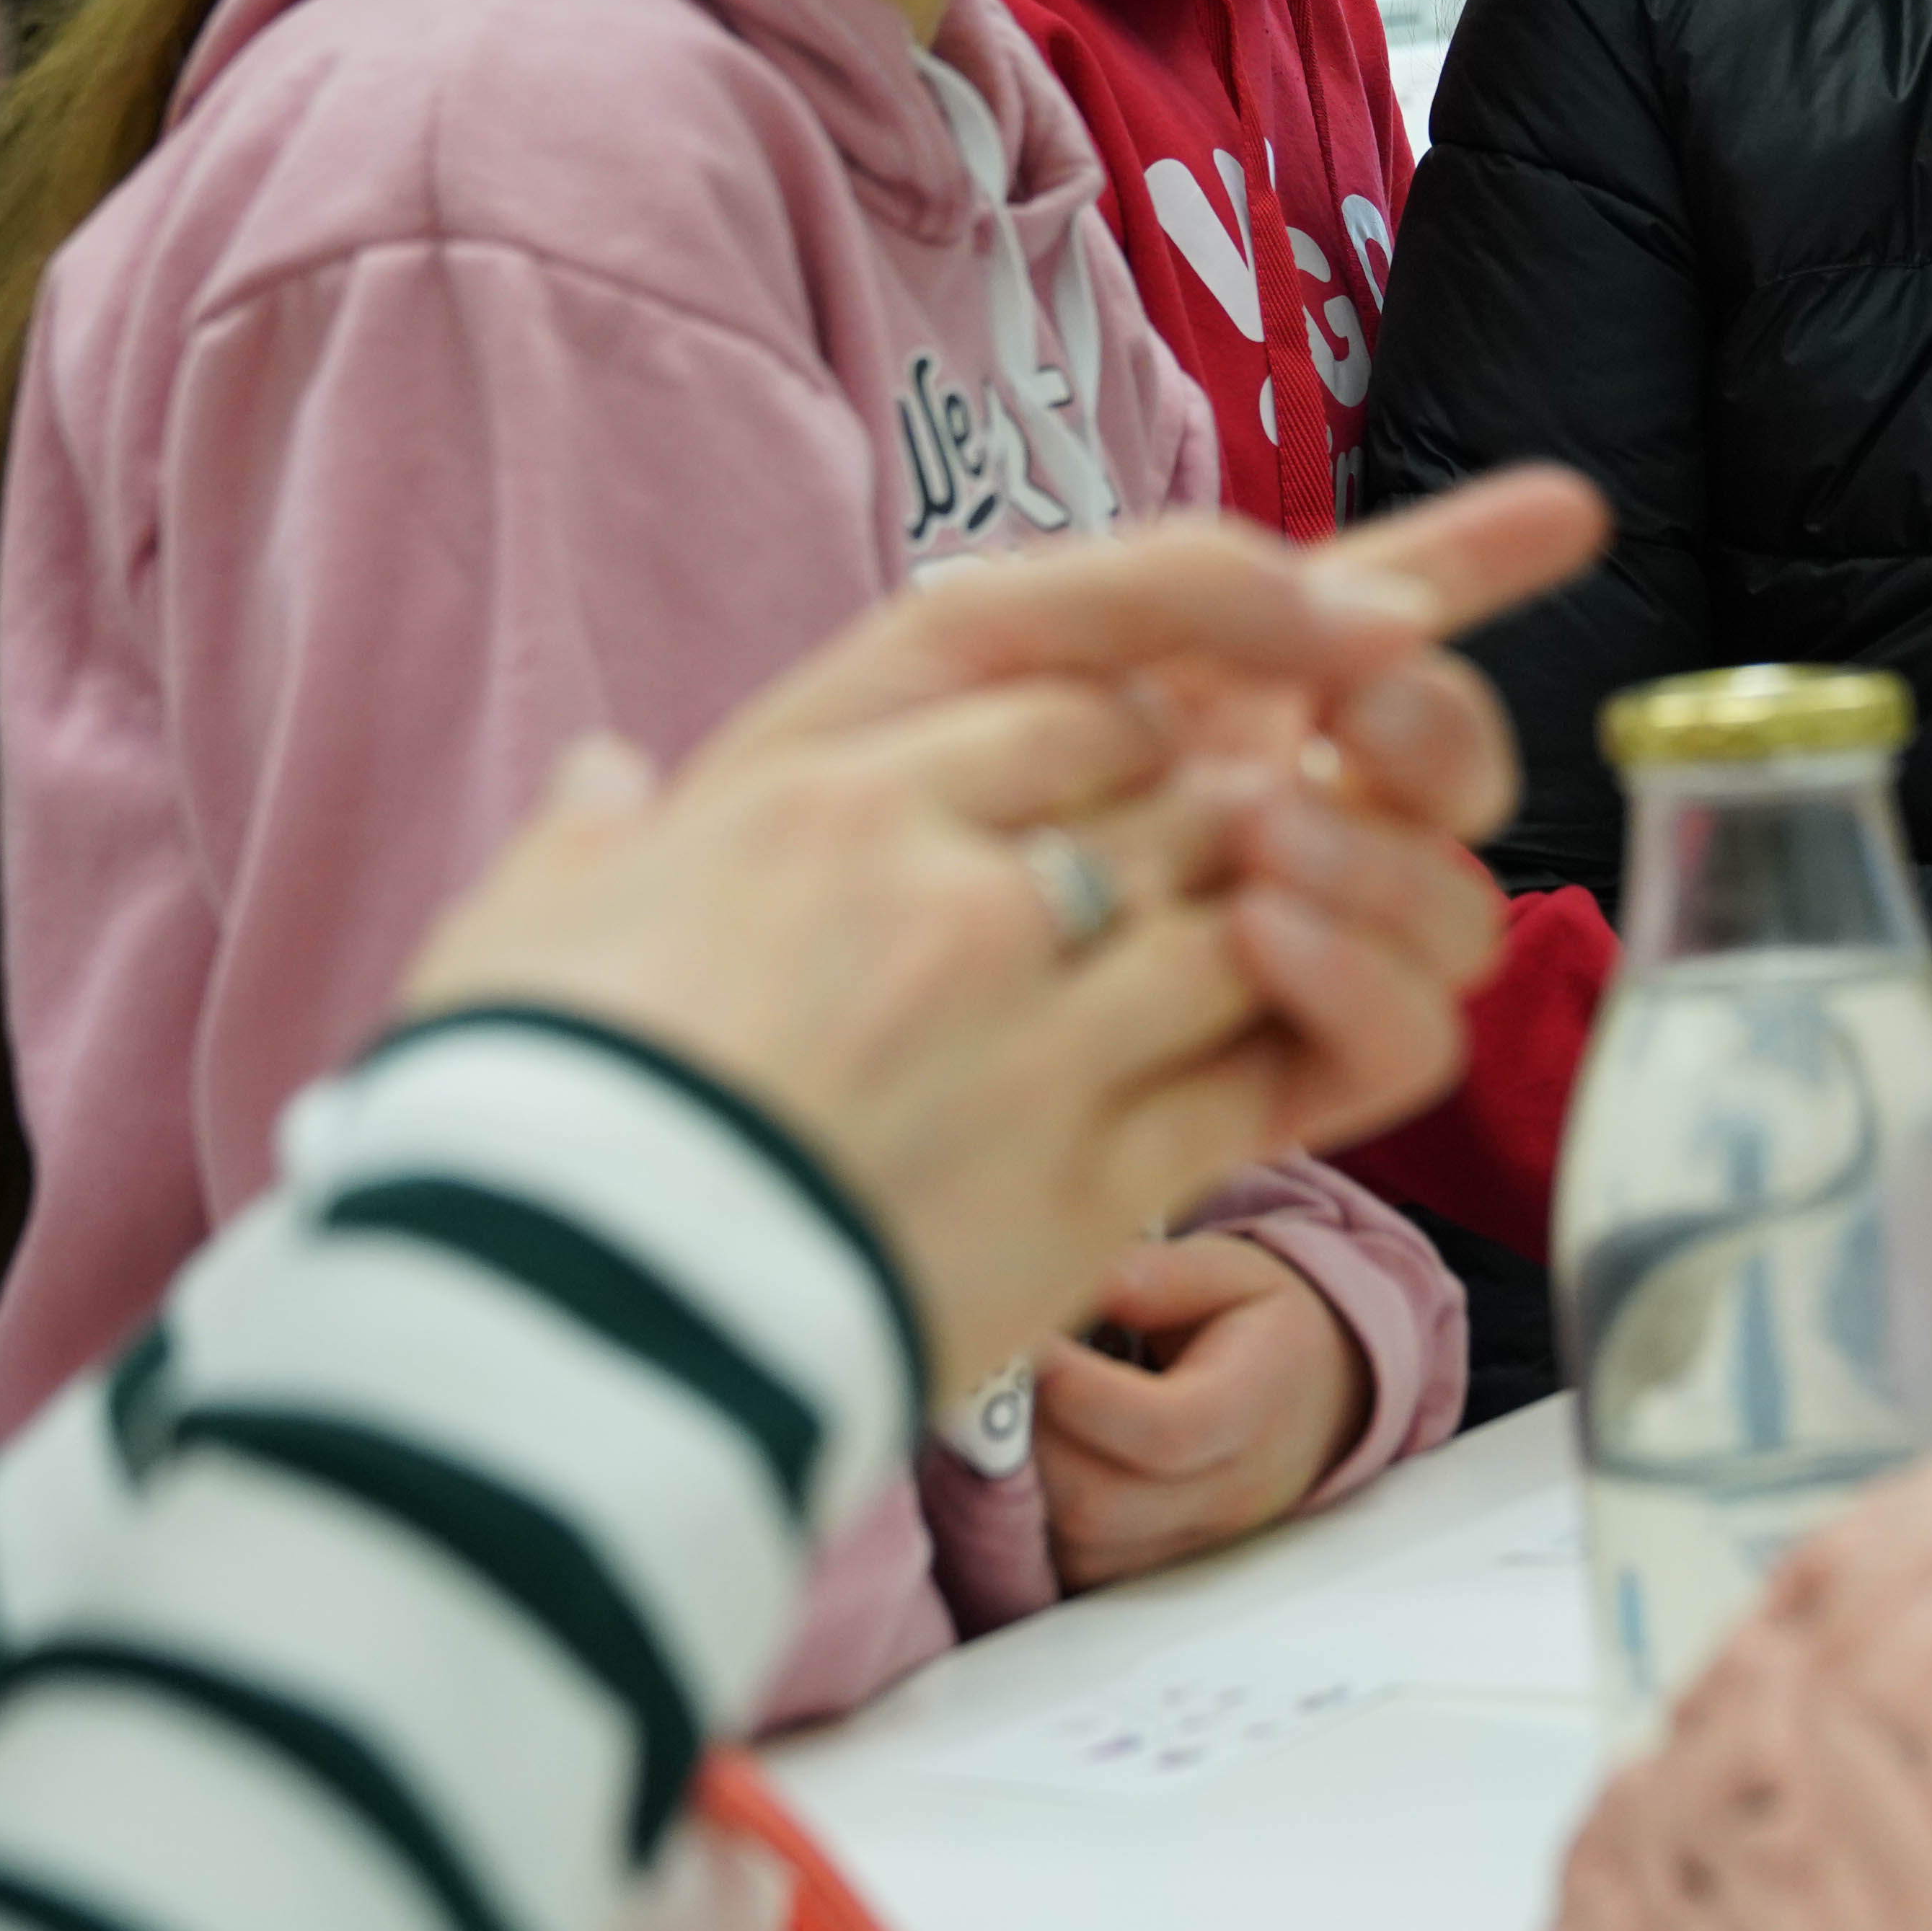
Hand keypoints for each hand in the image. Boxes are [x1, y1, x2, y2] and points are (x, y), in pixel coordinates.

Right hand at [392, 473, 1603, 1389]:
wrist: (536, 1342)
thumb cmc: (516, 1131)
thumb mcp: (526, 936)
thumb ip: (588, 844)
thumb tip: (605, 787)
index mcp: (794, 769)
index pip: (1067, 619)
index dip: (1228, 595)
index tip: (1343, 587)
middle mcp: (924, 853)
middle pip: (1192, 751)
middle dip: (1327, 739)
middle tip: (1415, 740)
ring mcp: (1016, 1003)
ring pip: (1263, 889)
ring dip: (1333, 898)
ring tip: (1339, 916)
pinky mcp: (1083, 1166)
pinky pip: (1273, 1063)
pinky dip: (1329, 1030)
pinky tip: (1325, 1030)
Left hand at [1032, 1235, 1366, 1586]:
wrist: (1324, 1395)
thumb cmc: (1264, 1325)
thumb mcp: (1229, 1272)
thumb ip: (1156, 1276)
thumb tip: (1078, 1275)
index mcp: (1253, 1408)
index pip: (1163, 1430)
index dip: (1077, 1392)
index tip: (1023, 1338)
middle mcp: (1227, 1493)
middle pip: (1102, 1504)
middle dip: (1029, 1442)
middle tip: (994, 1376)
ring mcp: (1193, 1541)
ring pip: (1080, 1547)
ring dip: (1024, 1487)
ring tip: (1003, 1417)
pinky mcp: (1159, 1565)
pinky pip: (1081, 1566)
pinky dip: (1038, 1523)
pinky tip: (1026, 1461)